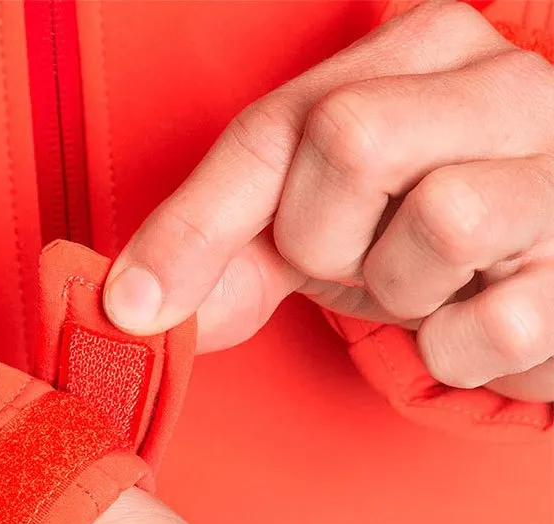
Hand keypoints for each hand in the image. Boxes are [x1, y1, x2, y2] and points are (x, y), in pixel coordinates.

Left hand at [102, 0, 553, 401]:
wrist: (540, 281)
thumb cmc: (415, 238)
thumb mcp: (316, 222)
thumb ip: (225, 245)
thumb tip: (134, 309)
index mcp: (423, 50)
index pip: (280, 123)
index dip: (197, 223)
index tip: (137, 307)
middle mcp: (509, 83)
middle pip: (351, 138)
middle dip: (325, 236)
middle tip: (363, 255)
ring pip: (435, 222)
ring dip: (399, 290)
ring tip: (428, 285)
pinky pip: (484, 325)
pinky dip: (454, 349)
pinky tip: (474, 326)